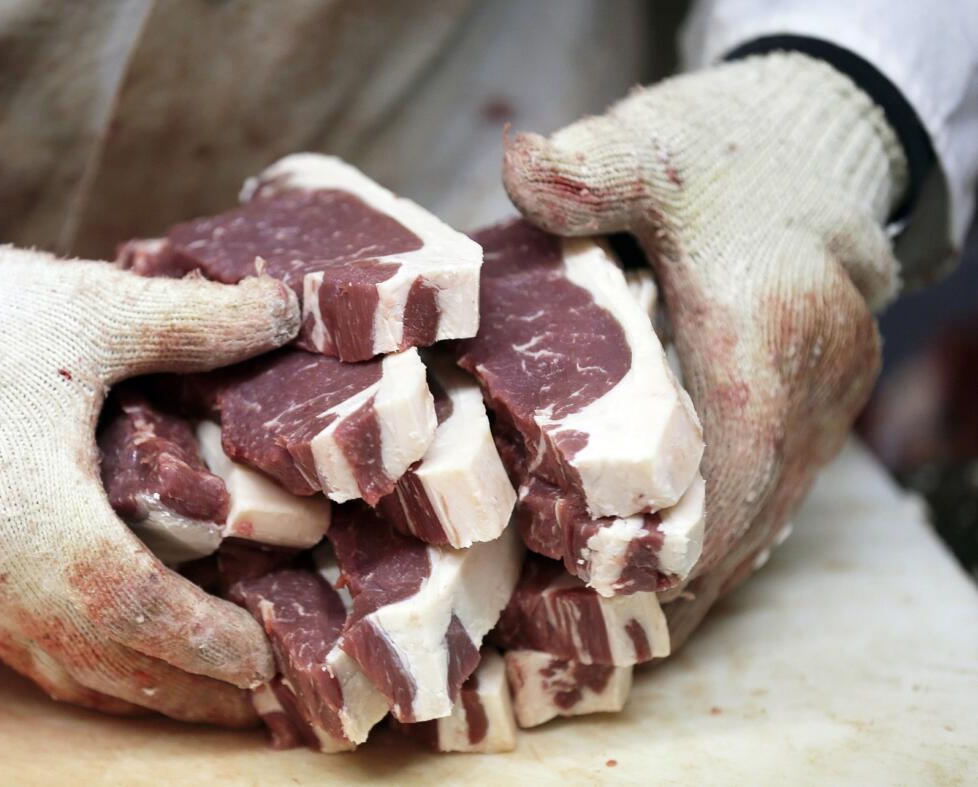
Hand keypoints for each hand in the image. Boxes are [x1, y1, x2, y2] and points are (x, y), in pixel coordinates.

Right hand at [0, 246, 298, 724]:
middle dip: (192, 689)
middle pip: (106, 664)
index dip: (206, 641)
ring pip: (64, 673)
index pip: (133, 607)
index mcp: (29, 512)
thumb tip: (288, 312)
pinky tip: (131, 660)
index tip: (268, 660)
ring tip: (214, 694)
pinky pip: (26, 658)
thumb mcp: (96, 309)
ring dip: (144, 689)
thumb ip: (197, 321)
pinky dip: (90, 670)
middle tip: (264, 699)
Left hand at [503, 53, 906, 645]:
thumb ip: (586, 166)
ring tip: (608, 622)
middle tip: (578, 626)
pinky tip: (664, 573)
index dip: (671, 540)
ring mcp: (827, 403)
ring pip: (766, 518)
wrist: (814, 148)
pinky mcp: (821, 410)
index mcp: (764, 329)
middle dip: (668, 578)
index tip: (599, 590)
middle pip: (747, 515)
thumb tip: (519, 164)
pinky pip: (776, 498)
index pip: (731, 466)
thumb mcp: (651, 146)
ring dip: (695, 572)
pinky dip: (721, 539)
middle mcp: (812, 382)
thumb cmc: (721, 153)